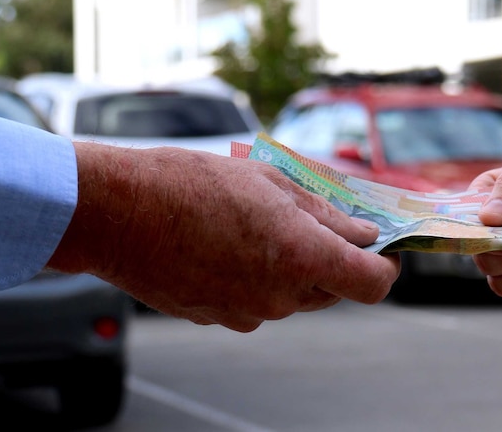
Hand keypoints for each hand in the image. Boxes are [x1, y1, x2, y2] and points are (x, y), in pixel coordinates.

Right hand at [48, 143, 400, 331]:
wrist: (117, 213)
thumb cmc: (191, 185)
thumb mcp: (271, 183)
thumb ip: (324, 215)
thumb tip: (361, 233)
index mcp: (302, 258)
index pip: (372, 284)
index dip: (385, 266)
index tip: (382, 248)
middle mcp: (280, 296)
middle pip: (334, 289)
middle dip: (333, 259)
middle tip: (314, 223)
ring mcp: (248, 313)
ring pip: (294, 295)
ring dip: (292, 267)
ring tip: (256, 227)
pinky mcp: (219, 318)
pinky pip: (257, 301)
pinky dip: (257, 278)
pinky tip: (228, 246)